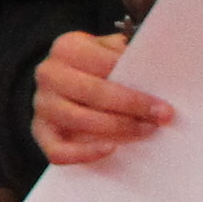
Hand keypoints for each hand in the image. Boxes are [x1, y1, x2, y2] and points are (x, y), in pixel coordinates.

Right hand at [31, 28, 171, 168]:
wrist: (63, 82)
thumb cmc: (94, 67)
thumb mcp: (107, 50)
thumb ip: (124, 56)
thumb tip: (156, 70)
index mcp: (67, 48)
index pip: (104, 64)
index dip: (135, 82)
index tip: (162, 99)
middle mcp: (49, 74)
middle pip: (93, 92)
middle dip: (133, 106)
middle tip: (161, 116)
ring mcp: (42, 104)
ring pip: (79, 120)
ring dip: (118, 128)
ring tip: (145, 130)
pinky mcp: (40, 131)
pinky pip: (57, 150)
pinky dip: (84, 153)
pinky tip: (110, 149)